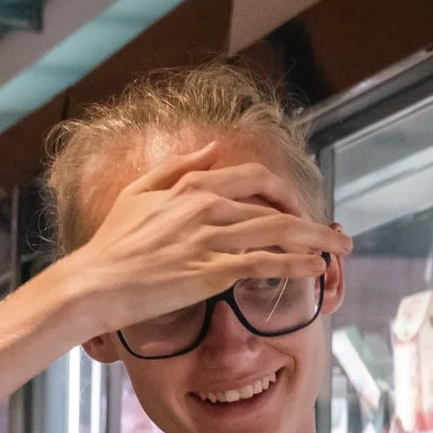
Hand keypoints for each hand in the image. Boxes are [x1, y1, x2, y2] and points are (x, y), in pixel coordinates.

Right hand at [54, 144, 349, 334]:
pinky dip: (295, 264)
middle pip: (276, 204)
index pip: (254, 178)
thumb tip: (209, 148)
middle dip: (311, 216)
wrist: (92, 284)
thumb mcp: (138, 193)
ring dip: (316, 238)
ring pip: (279, 231)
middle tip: (330, 233)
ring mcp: (211, 240)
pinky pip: (265, 264)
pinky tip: (315, 269)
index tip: (297, 208)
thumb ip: (176, 167)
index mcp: (192, 187)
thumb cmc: (111, 245)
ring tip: (339, 248)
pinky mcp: (212, 273)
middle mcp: (207, 207)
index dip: (283, 191)